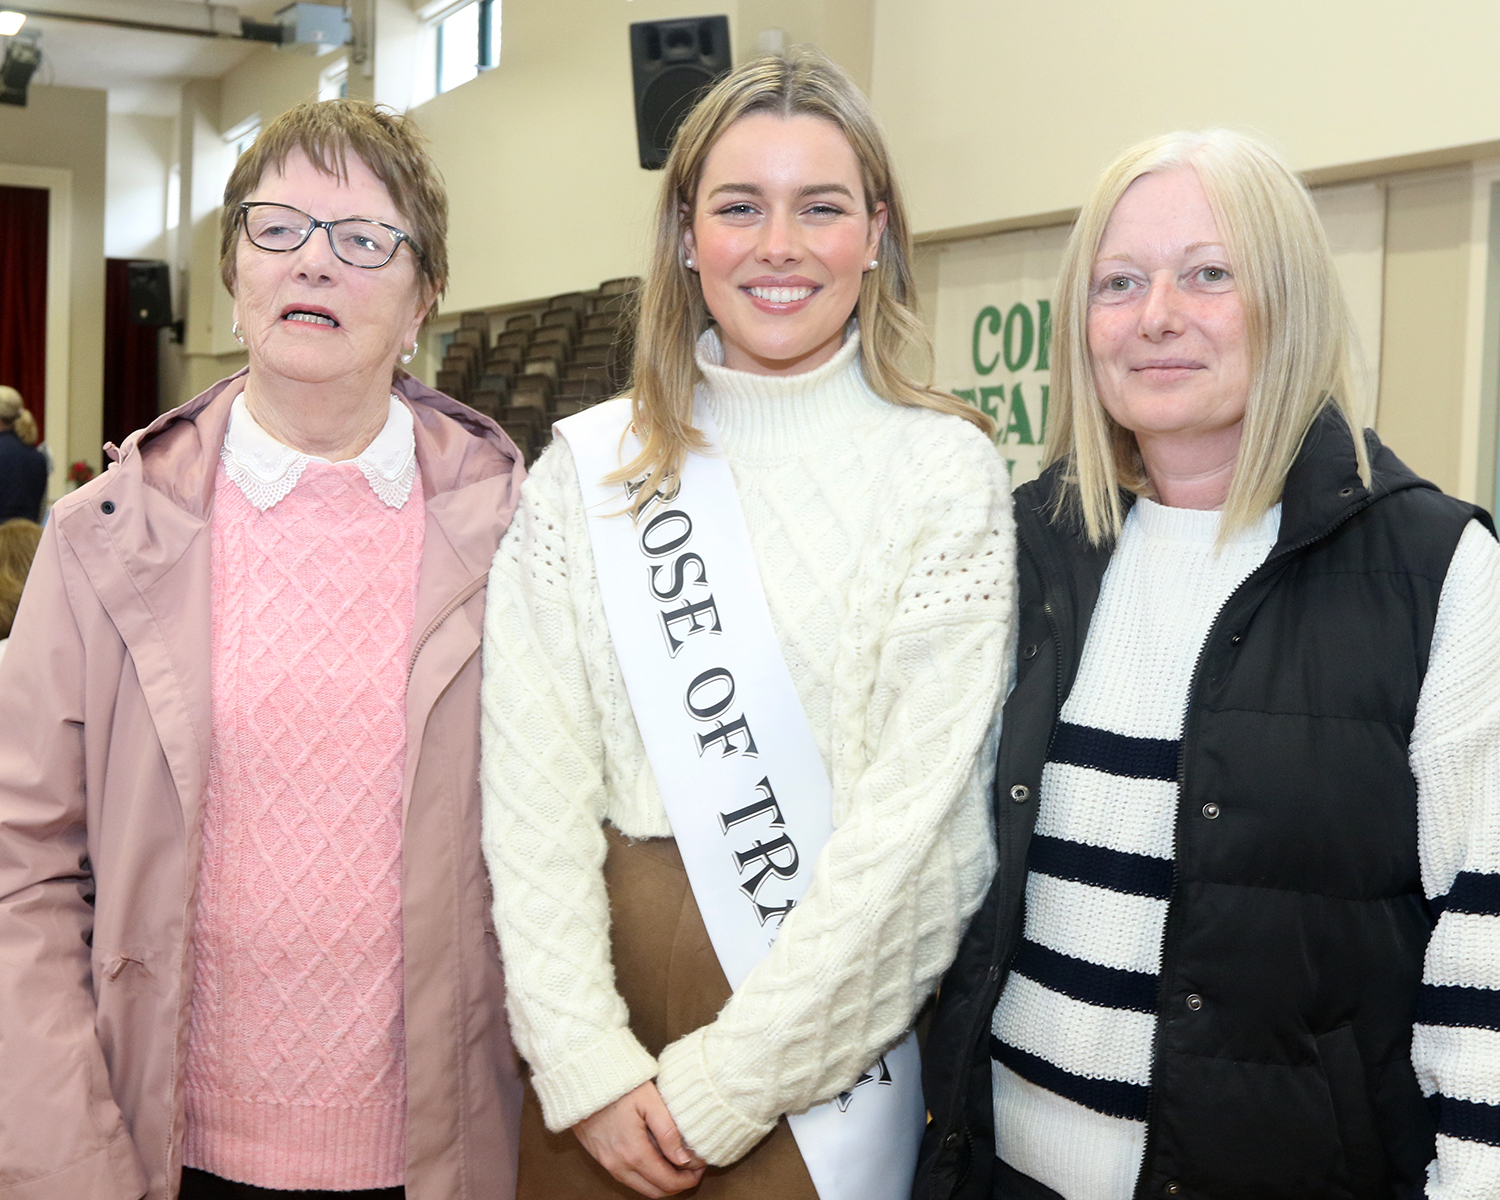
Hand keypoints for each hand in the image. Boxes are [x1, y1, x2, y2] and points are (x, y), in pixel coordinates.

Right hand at [572, 1081, 706, 1196]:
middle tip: (692, 1168)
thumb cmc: (619, 1086)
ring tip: (676, 1163)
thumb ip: (668, 1131)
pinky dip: (645, 1176)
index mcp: (634, 1153)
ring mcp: (608, 1163)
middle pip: (655, 1191)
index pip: (667, 1181)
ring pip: (641, 1188)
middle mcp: (619, 1165)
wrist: (583, 1081)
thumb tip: (683, 1159)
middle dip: (677, 1184)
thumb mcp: (650, 1101)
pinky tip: (655, 1157)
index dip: (688, 1179)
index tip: (700, 1169)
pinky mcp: (602, 1158)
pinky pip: (628, 1178)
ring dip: (661, 1182)